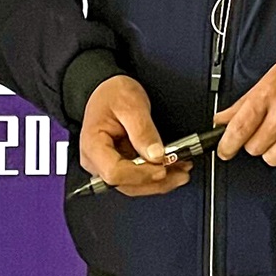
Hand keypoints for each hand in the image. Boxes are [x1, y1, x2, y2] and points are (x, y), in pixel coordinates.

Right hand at [79, 75, 191, 197]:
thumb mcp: (130, 104)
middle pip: (126, 184)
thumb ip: (143, 130)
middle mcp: (96, 161)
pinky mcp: (120, 165)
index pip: (114, 172)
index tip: (162, 167)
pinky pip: (138, 177)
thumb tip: (156, 155)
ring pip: (134, 185)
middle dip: (155, 181)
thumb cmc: (112, 94)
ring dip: (159, 182)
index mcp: (93, 145)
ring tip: (182, 171)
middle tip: (180, 172)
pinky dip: (156, 175)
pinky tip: (173, 169)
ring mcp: (107, 165)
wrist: (106, 89)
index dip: (140, 174)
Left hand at [215, 47, 275, 168]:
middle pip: (254, 147)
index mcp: (270, 94)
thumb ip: (244, 102)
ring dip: (272, 149)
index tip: (224, 150)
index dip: (227, 144)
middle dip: (254, 141)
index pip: (240, 128)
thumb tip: (221, 120)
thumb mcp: (270, 78)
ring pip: (272, 159)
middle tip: (266, 128)